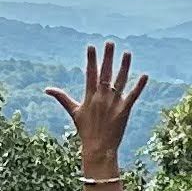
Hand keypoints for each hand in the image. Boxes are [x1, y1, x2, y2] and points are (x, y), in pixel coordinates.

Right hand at [47, 43, 147, 169]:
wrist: (98, 148)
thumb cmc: (85, 130)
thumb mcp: (74, 112)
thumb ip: (62, 98)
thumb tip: (46, 89)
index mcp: (90, 96)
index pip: (90, 74)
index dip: (91, 60)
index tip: (91, 46)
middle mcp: (101, 97)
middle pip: (105, 73)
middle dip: (107, 57)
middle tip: (110, 42)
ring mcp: (113, 103)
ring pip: (120, 81)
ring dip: (124, 66)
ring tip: (127, 53)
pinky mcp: (124, 111)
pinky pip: (132, 96)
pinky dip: (139, 86)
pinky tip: (145, 76)